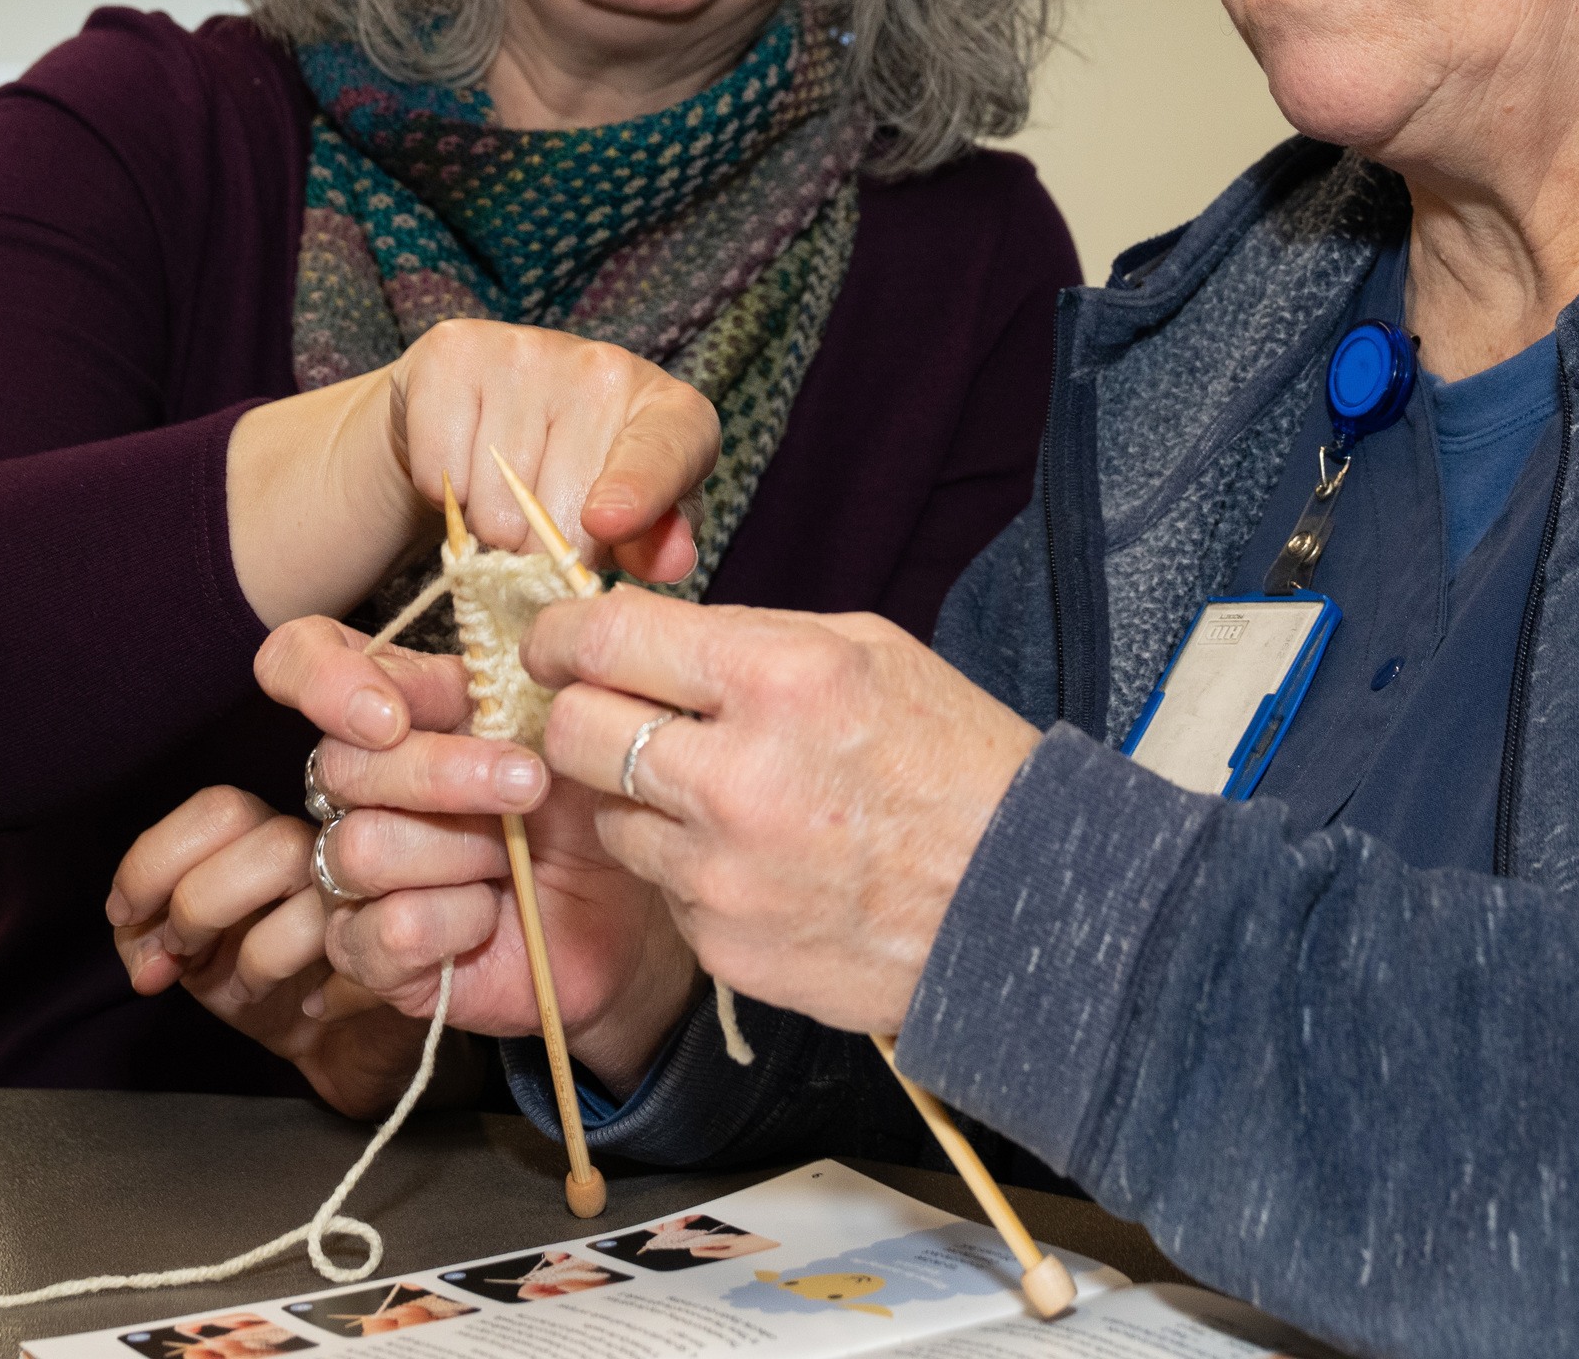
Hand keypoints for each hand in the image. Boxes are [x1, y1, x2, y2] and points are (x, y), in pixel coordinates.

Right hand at [104, 622, 537, 1113]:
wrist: (614, 911)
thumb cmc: (581, 809)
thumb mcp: (556, 729)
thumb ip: (499, 688)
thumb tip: (465, 669)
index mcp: (394, 707)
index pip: (301, 658)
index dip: (321, 677)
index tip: (390, 716)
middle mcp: (358, 785)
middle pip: (341, 763)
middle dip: (443, 774)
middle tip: (528, 786)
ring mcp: (351, 870)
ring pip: (361, 847)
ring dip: (462, 851)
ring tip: (512, 861)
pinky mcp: (366, 950)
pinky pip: (387, 928)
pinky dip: (458, 919)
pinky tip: (488, 915)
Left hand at [105, 781, 439, 1115]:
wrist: (340, 1046)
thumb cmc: (262, 985)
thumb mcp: (189, 959)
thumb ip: (147, 936)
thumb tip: (150, 956)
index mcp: (270, 835)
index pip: (218, 810)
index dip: (156, 859)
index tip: (125, 913)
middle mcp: (331, 850)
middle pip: (269, 844)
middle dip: (201, 904)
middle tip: (186, 953)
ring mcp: (381, 896)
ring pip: (316, 896)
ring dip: (260, 955)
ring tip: (247, 991)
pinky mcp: (418, 952)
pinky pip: (372, 960)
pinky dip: (328, 998)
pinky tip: (314, 1013)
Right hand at [385, 319, 709, 582]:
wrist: (485, 414)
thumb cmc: (582, 479)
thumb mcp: (636, 523)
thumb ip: (658, 544)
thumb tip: (673, 561)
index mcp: (669, 410)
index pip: (664, 449)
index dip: (637, 491)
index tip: (606, 524)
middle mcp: (603, 367)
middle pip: (564, 506)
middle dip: (546, 548)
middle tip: (542, 526)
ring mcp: (527, 351)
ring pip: (496, 503)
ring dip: (492, 528)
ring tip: (503, 495)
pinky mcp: (455, 352)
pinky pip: (439, 472)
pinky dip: (444, 494)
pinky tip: (463, 465)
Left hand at [522, 595, 1039, 1037]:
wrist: (1021, 908)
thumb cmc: (957, 765)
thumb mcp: (872, 654)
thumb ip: (749, 637)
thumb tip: (647, 634)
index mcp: (780, 679)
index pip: (608, 639)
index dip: (562, 635)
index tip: (557, 643)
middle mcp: (738, 775)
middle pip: (574, 732)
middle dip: (580, 715)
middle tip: (610, 714)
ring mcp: (723, 872)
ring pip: (608, 818)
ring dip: (641, 801)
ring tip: (719, 798)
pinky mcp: (722, 944)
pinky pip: (662, 888)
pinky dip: (690, 868)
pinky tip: (760, 859)